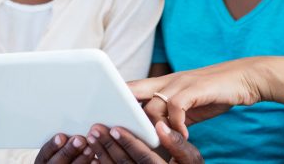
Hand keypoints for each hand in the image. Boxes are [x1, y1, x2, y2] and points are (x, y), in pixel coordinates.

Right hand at [35, 134, 93, 163]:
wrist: (63, 163)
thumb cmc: (59, 153)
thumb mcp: (54, 148)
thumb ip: (60, 139)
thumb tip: (70, 128)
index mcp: (43, 160)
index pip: (45, 153)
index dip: (52, 145)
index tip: (61, 136)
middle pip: (57, 162)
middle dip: (69, 151)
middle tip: (80, 139)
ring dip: (82, 159)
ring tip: (90, 148)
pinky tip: (96, 160)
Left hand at [85, 122, 202, 163]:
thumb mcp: (191, 158)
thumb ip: (177, 143)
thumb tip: (160, 126)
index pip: (142, 157)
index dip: (128, 142)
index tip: (115, 128)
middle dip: (108, 146)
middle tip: (95, 130)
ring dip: (101, 155)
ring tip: (92, 138)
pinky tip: (93, 156)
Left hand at [128, 58, 265, 137]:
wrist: (246, 77)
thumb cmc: (216, 92)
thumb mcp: (188, 104)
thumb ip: (171, 114)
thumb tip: (157, 130)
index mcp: (163, 83)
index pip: (131, 87)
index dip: (117, 101)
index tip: (109, 120)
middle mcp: (168, 80)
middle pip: (133, 91)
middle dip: (125, 113)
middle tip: (126, 136)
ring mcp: (181, 82)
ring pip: (153, 105)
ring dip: (155, 127)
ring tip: (161, 142)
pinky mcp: (195, 88)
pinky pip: (176, 108)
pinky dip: (177, 125)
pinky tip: (185, 137)